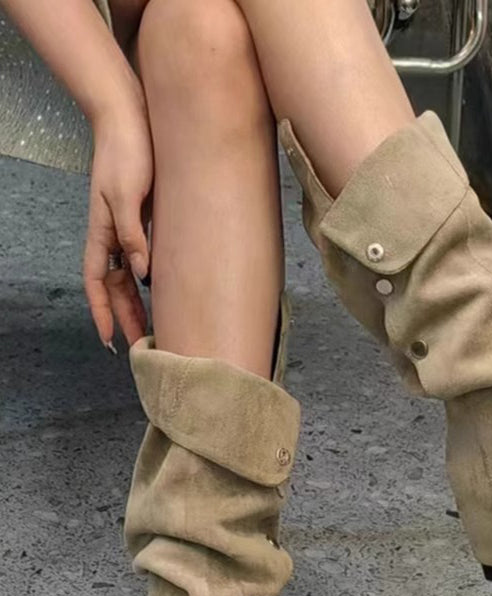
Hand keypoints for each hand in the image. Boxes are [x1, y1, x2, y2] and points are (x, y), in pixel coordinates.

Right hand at [83, 102, 152, 350]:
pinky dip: (150, 281)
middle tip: (141, 349)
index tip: (110, 341)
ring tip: (153, 330)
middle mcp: (112, 236)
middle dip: (126, 319)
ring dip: (139, 305)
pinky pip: (144, 260)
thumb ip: (133, 236)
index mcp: (102, 233)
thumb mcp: (127, 196)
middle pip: (116, 289)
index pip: (98, 284)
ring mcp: (128, 229)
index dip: (102, 313)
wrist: (131, 119)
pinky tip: (162, 293)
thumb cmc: (126, 154)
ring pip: (130, 278)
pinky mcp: (144, 220)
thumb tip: (141, 274)